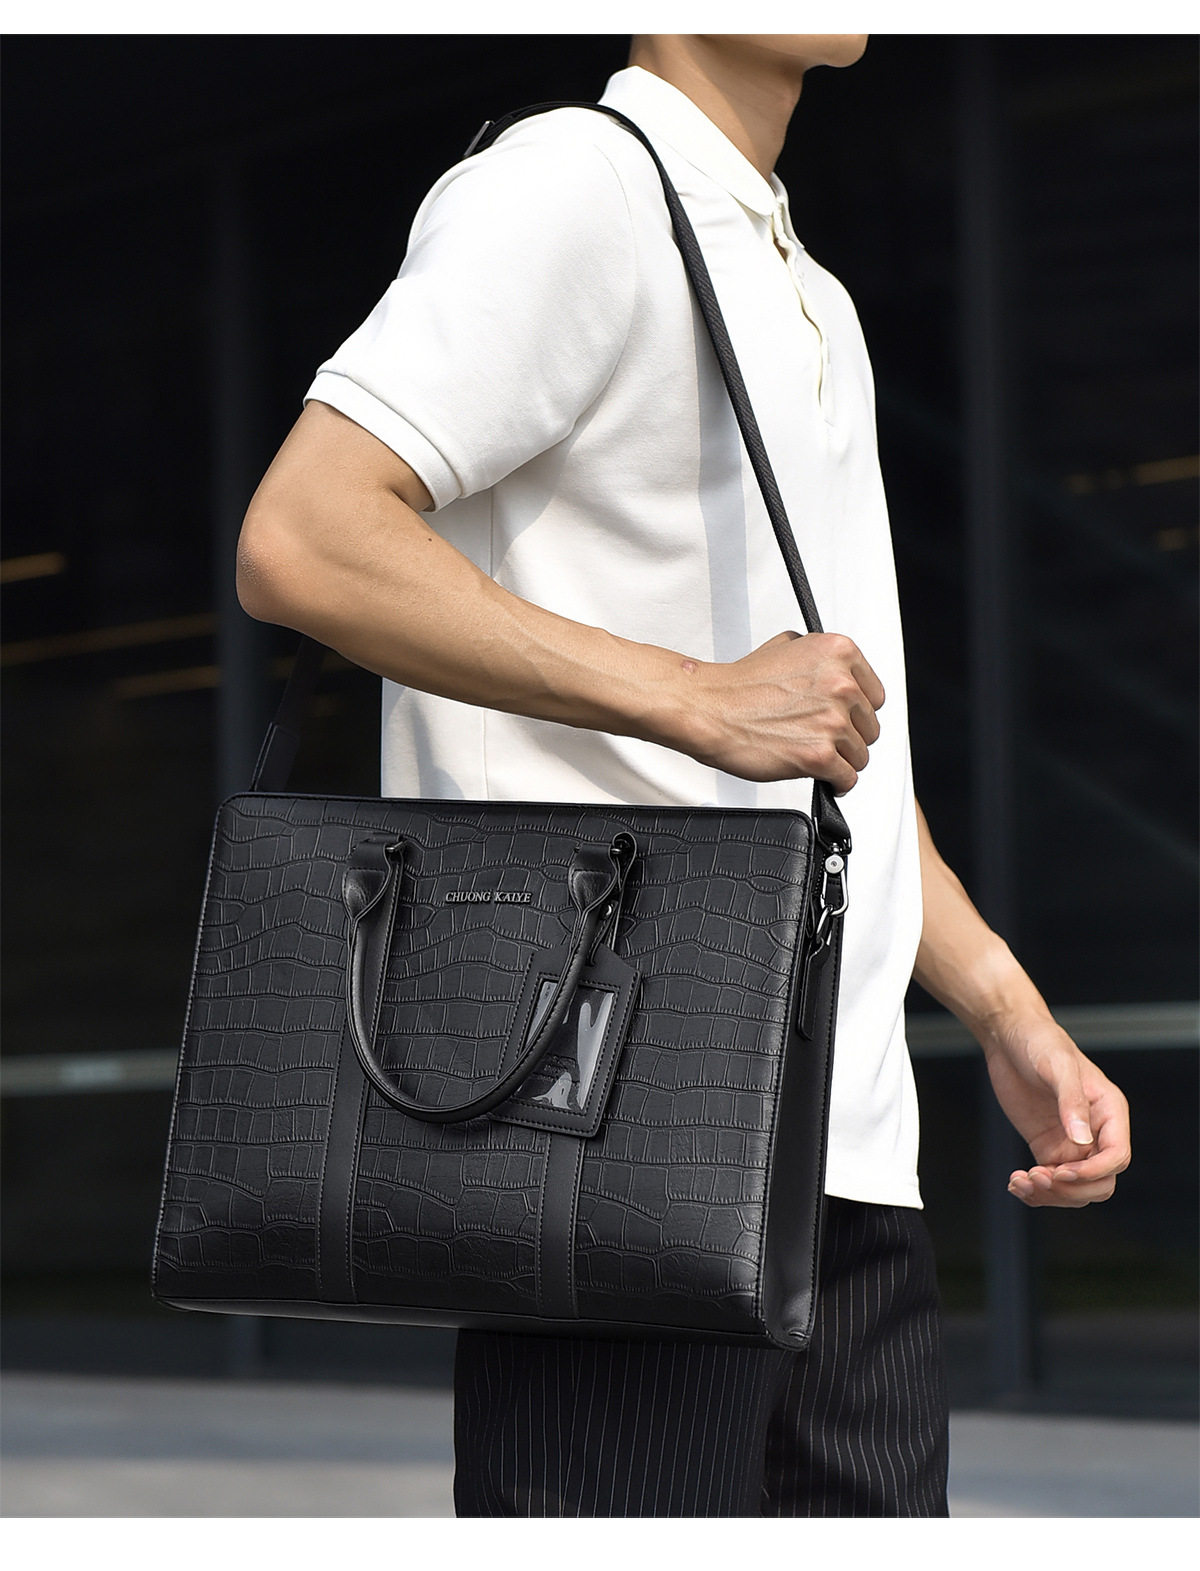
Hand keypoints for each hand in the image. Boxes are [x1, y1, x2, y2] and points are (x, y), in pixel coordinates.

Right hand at [687, 630, 885, 790]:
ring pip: (861, 755)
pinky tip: (823, 777)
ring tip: (815, 756)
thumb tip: (839, 674)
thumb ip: (820, 658)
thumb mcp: (785, 646)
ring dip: (840, 760)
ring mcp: (832, 721)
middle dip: (848, 737)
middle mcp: (841, 684)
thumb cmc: (739, 686)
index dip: (857, 712)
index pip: (875, 694)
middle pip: (870, 727)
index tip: (845, 720)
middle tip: (821, 739)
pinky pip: (848, 778)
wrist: (709, 710)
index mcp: (838, 652)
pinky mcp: (820, 755)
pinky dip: (837, 783)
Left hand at [981, 1012, 1130, 1206]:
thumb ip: (1071, 1101)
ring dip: (1050, 1195)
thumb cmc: (1040, 1042)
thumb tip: (1083, 1139)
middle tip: (1037, 1177)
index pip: (1116, 1157)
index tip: (1061, 1171)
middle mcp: (1095, 1132)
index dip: (1094, 1172)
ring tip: (1020, 1181)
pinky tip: (1015, 1182)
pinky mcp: (1048, 1147)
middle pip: (1100, 1182)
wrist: (1009, 1037)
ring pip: (1075, 1188)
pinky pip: (1051, 1181)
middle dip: (1071, 1188)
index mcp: (1109, 1111)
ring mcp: (1071, 1142)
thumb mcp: (1056, 1066)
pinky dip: (1035, 1190)